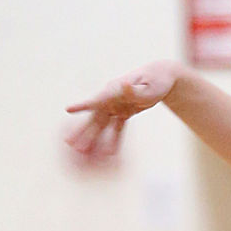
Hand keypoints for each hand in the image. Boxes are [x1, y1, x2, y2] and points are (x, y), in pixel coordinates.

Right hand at [65, 61, 179, 163]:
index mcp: (114, 90)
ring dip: (93, 138)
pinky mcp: (124, 113)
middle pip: (94, 117)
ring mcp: (116, 106)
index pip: (96, 100)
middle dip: (82, 131)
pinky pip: (116, 129)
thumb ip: (134, 90)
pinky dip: (112, 140)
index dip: (82, 106)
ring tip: (82, 152)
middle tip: (69, 142)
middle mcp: (111, 99)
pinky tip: (108, 154)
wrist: (161, 77)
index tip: (68, 110)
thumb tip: (123, 84)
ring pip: (102, 125)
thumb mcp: (148, 87)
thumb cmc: (156, 80)